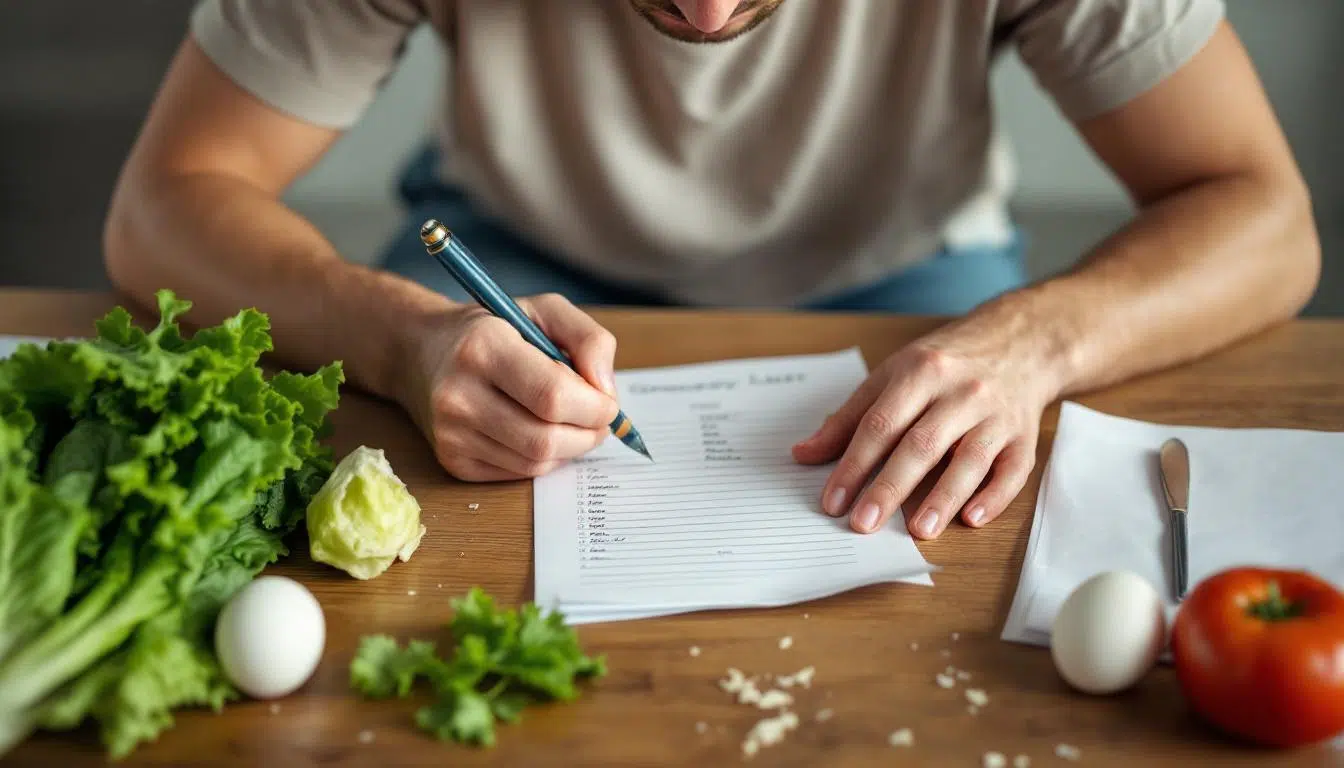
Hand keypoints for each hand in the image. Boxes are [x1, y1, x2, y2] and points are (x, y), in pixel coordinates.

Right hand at [401, 293, 619, 480]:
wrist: (421, 353)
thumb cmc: (493, 329)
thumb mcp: (543, 310)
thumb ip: (589, 339)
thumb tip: (606, 392)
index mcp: (482, 347)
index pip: (553, 396)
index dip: (595, 407)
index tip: (607, 402)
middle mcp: (458, 394)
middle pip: (546, 438)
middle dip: (588, 434)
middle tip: (598, 419)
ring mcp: (451, 434)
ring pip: (537, 462)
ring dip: (570, 448)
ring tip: (571, 422)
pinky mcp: (453, 461)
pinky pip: (519, 473)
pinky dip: (543, 458)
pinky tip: (539, 431)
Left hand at [791, 323, 1058, 538]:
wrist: (1019, 341)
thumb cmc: (946, 363)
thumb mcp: (892, 375)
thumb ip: (849, 418)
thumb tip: (803, 454)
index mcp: (921, 372)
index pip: (881, 424)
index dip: (854, 464)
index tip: (833, 500)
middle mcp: (961, 392)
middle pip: (921, 444)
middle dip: (890, 487)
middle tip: (863, 523)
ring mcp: (996, 415)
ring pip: (970, 459)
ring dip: (943, 498)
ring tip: (918, 531)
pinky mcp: (1024, 436)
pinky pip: (1013, 470)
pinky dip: (995, 496)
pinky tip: (972, 519)